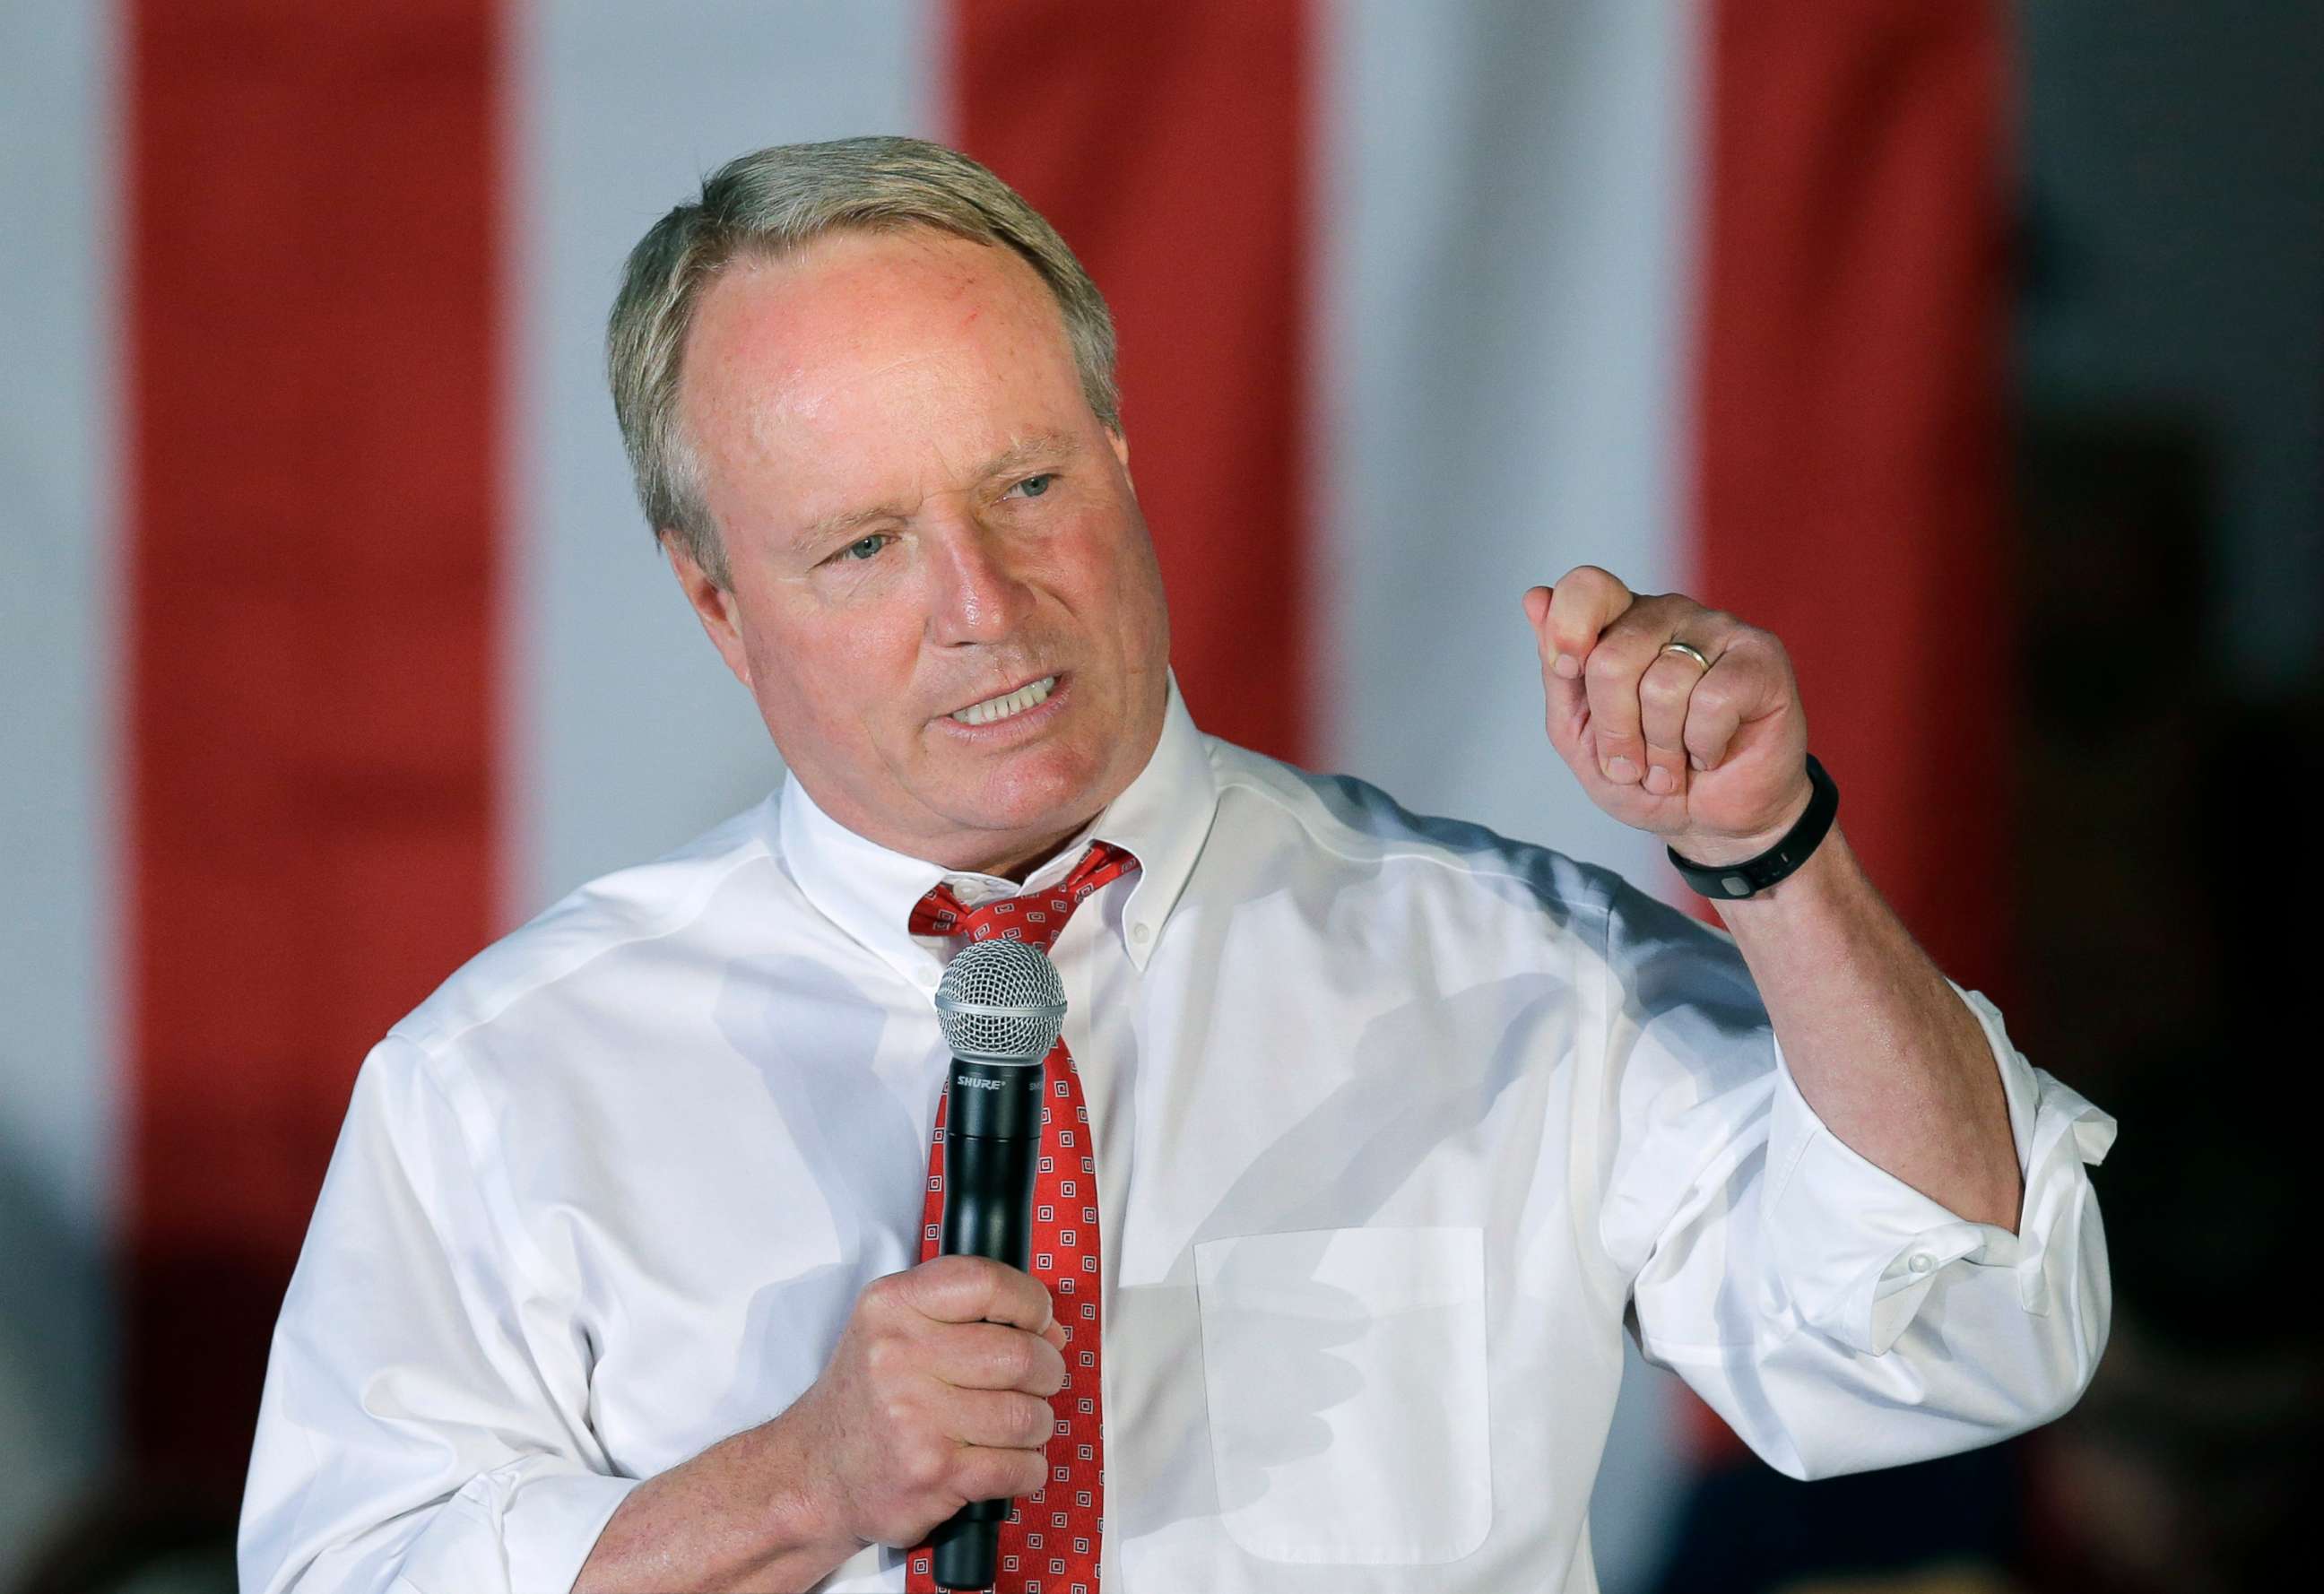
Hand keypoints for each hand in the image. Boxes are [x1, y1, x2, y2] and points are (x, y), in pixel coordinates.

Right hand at [783, 1254, 1070, 1552]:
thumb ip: (965, 1313)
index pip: (987, 1282)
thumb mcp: (893, 1327)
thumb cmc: (868, 1399)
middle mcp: (899, 1356)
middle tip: (1035, 1382)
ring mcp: (915, 1418)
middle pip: (1021, 1354)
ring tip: (1013, 1427)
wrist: (814, 1474)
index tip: (1037, 1323)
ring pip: (1028, 1415)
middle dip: (1046, 1372)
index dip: (1032, 1303)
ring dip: (1037, 1425)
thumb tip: (1052, 1332)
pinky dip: (1028, 1469)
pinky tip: (1006, 1463)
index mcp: (893, 1306)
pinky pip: (1021, 1467)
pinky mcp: (933, 1472)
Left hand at [1521, 566, 1811, 863]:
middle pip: (1612, 657)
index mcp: (1619, 623)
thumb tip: (1535, 597)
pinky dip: (1703, 745)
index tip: (1565, 670)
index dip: (1567, 629)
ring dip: (1662, 749)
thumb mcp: (1580, 735)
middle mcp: (1667, 614)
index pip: (1588, 587)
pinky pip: (1712, 701)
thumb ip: (1557, 673)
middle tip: (1634, 762)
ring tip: (1674, 764)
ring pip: (1663, 686)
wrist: (1713, 821)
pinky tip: (1711, 752)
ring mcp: (1718, 629)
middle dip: (1616, 729)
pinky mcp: (1761, 656)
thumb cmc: (1645, 776)